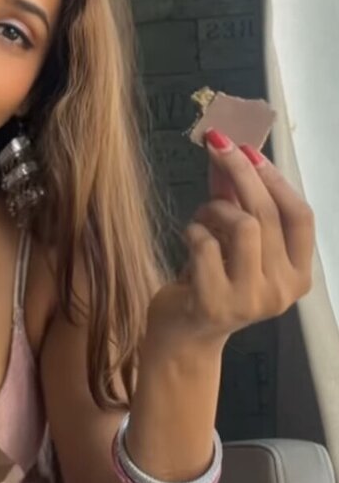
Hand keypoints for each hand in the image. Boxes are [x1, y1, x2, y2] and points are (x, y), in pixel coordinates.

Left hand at [146, 129, 314, 350]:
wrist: (181, 337)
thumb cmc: (209, 284)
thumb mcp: (231, 241)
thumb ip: (236, 201)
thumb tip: (231, 149)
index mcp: (297, 276)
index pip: (300, 216)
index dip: (275, 179)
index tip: (249, 150)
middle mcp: (282, 291)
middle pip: (268, 214)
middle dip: (240, 172)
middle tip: (216, 145)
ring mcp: (251, 300)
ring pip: (243, 225)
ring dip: (214, 210)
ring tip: (200, 219)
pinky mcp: (216, 303)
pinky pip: (206, 244)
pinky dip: (192, 233)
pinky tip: (188, 242)